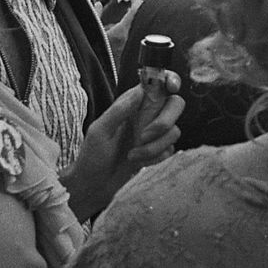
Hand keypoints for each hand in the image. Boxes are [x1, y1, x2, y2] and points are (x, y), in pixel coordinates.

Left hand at [61, 73, 184, 219]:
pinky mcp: (159, 151)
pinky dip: (155, 157)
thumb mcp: (100, 130)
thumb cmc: (92, 156)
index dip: (169, 81)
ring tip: (132, 155)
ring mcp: (155, 134)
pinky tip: (138, 162)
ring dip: (154, 146)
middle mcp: (147, 116)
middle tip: (144, 135)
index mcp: (133, 104)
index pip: (158, 85)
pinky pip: (171, 150)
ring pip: (174, 131)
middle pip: (175, 105)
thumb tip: (140, 91)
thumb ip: (119, 110)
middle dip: (164, 121)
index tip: (171, 88)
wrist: (95, 186)